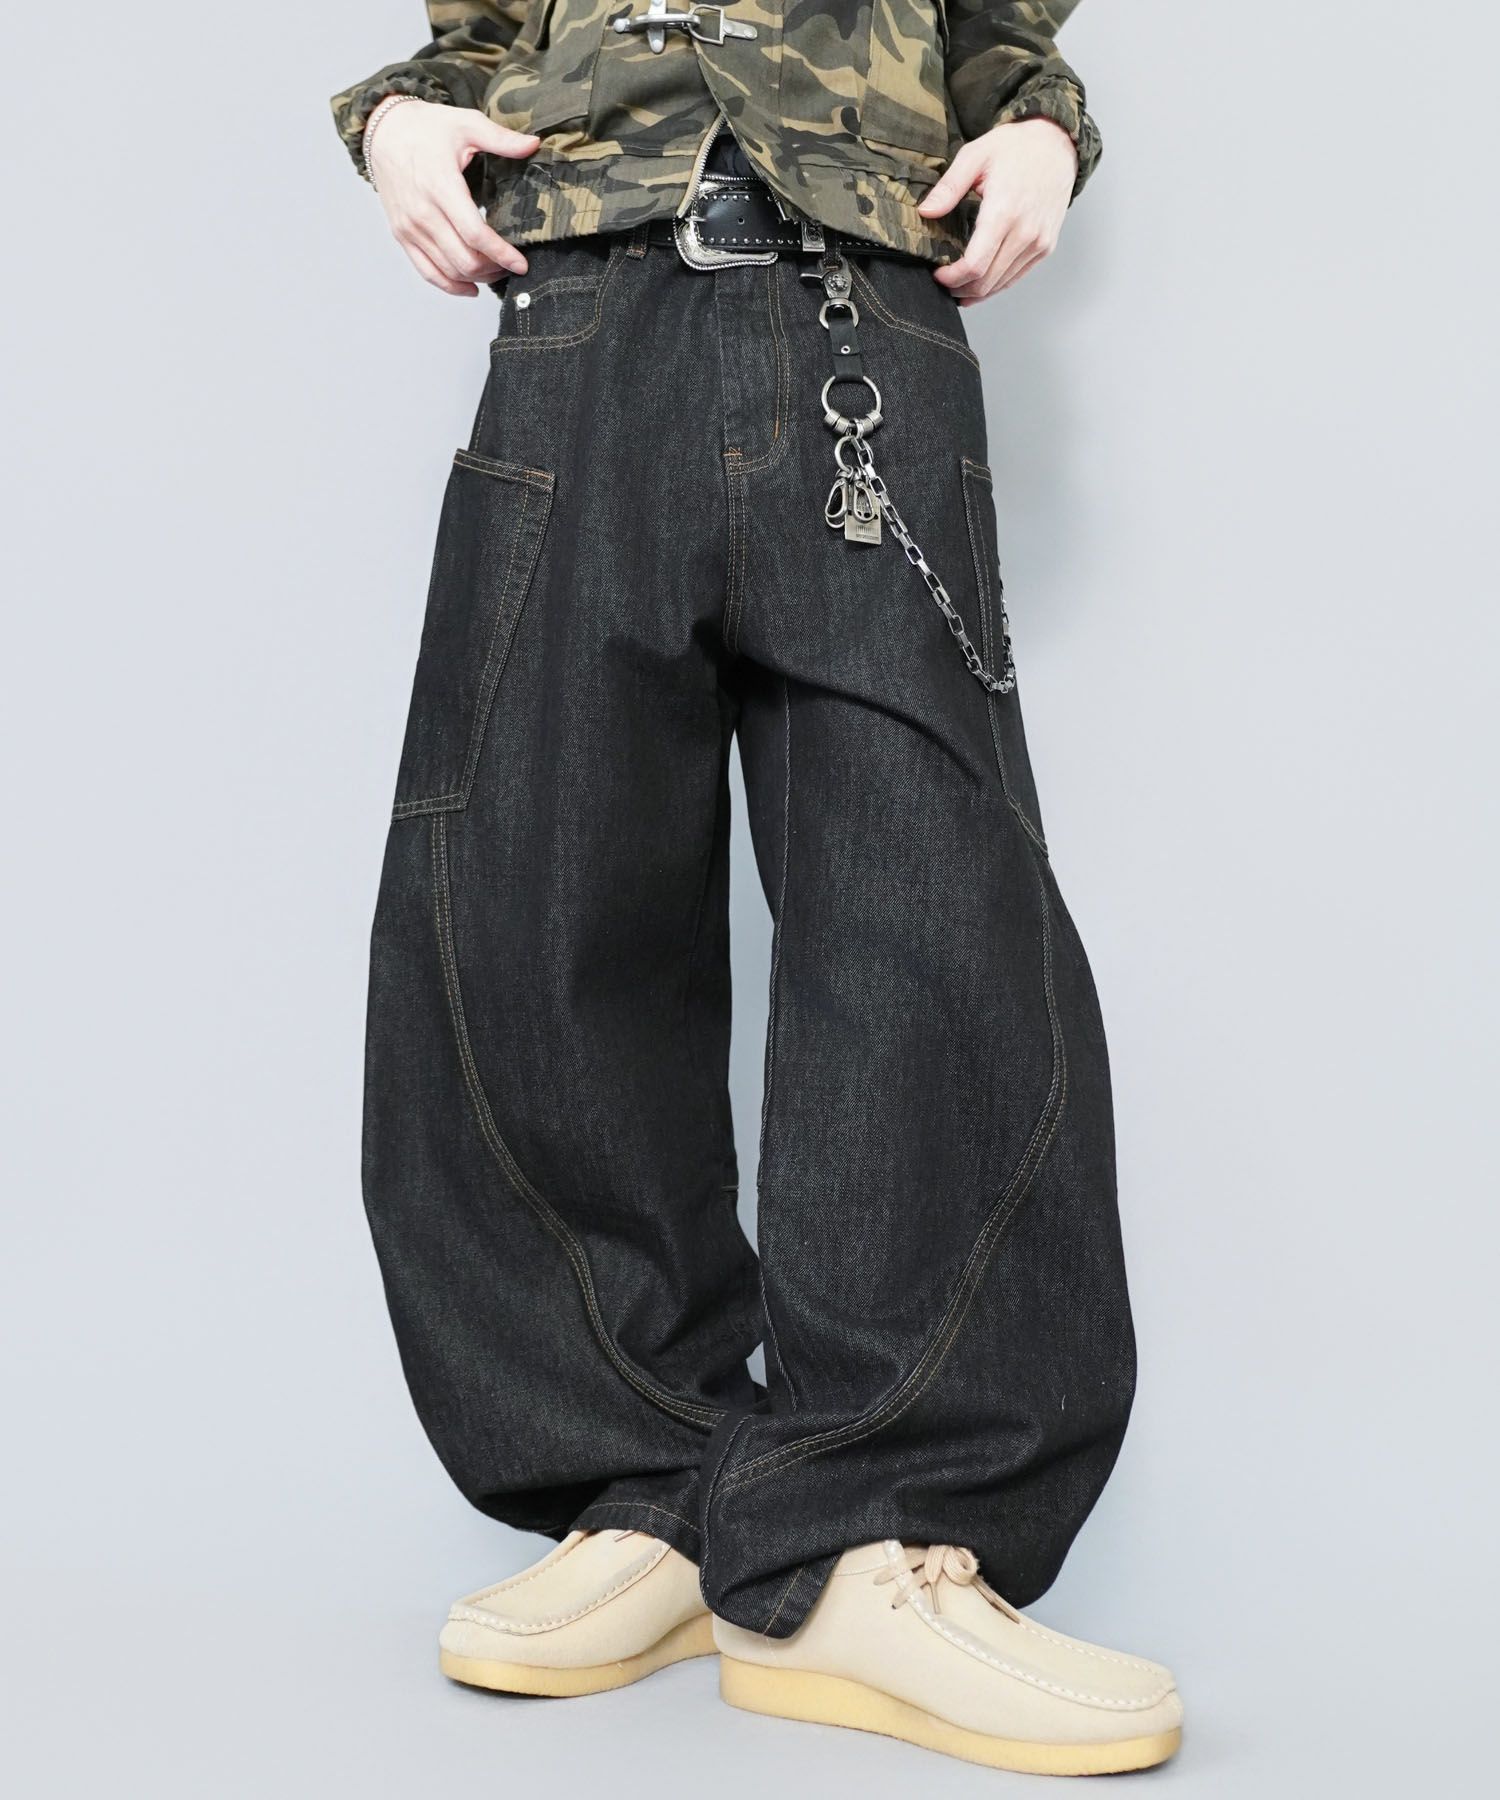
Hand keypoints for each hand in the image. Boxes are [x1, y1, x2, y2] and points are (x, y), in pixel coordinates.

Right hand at [368, 99, 539, 294]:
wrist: (384, 130)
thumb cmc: (426, 127)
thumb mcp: (466, 123)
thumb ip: (501, 138)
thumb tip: (534, 144)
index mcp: (441, 186)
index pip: (475, 234)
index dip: (502, 254)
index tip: (521, 263)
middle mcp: (422, 213)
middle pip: (463, 259)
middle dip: (493, 269)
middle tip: (512, 266)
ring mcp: (409, 227)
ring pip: (448, 270)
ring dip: (476, 278)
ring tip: (495, 272)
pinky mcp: (402, 235)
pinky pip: (427, 272)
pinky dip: (450, 286)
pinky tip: (470, 287)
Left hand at [918, 118, 1077, 305]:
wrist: (1057, 144)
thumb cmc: (1017, 147)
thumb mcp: (975, 155)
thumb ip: (949, 187)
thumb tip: (925, 211)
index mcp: (1004, 212)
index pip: (975, 265)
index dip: (952, 278)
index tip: (938, 274)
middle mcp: (1025, 232)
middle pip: (986, 281)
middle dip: (960, 289)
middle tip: (943, 283)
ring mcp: (1038, 242)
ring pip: (1001, 284)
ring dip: (977, 291)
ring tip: (958, 285)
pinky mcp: (1045, 246)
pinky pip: (1016, 277)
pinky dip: (996, 285)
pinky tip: (980, 282)